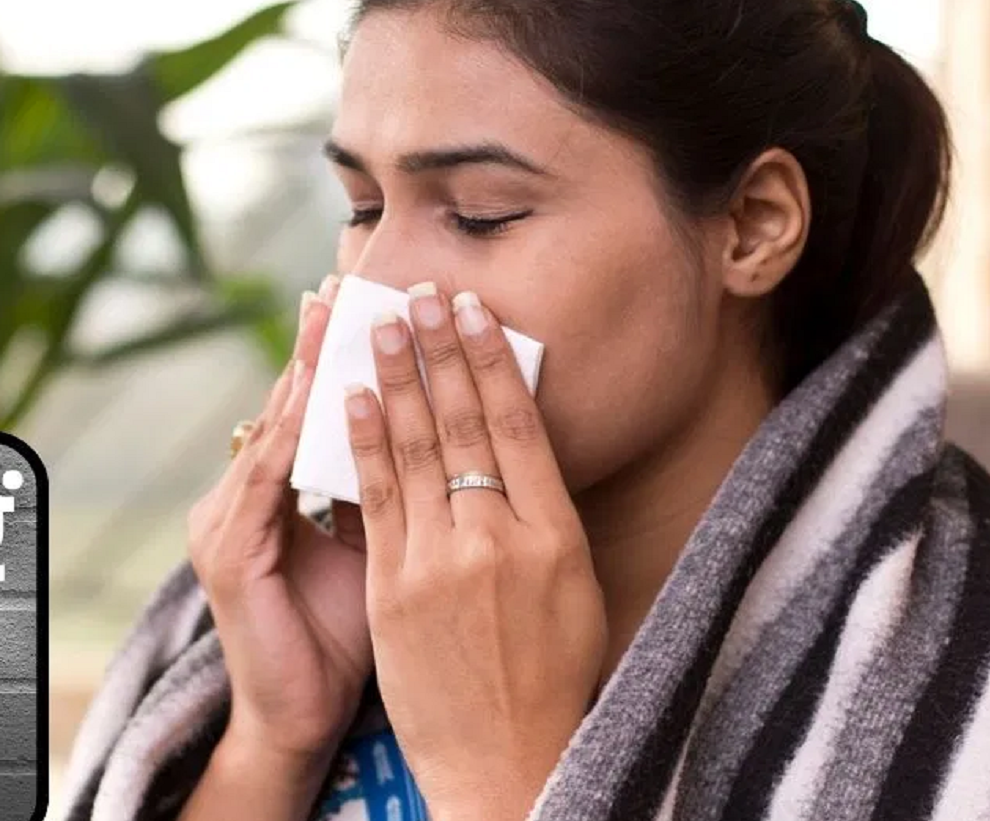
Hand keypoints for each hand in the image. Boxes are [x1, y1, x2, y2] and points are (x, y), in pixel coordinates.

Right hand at [187, 275, 373, 763]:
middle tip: (346, 283)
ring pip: (275, 429)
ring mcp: (229, 521)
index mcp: (284, 494)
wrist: (304, 715)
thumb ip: (390, 489)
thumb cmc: (346, 630)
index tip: (373, 304)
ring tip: (331, 317)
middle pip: (292, 406)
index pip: (318, 411)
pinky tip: (315, 389)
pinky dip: (292, 432)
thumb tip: (438, 429)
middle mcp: (248, 496)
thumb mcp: (378, 546)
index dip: (342, 358)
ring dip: (305, 371)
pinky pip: (266, 479)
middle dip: (320, 345)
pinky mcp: (228, 552)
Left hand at [344, 285, 606, 818]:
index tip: (472, 312)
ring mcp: (441, 562)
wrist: (505, 757)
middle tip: (420, 294)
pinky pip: (376, 500)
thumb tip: (521, 443)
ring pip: (415, 451)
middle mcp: (499, 538)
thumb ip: (548, 513)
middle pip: (466, 425)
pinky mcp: (393, 588)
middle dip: (438, 352)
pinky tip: (351, 400)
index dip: (493, 361)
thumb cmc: (553, 671)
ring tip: (380, 327)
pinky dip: (362, 444)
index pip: (519, 426)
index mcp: (557, 534)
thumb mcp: (577, 586)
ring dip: (395, 381)